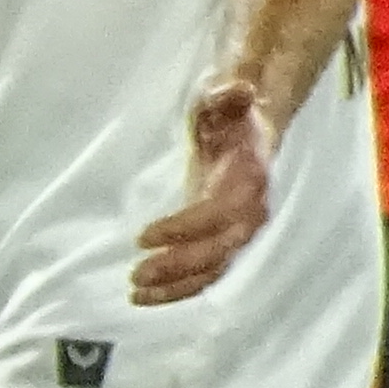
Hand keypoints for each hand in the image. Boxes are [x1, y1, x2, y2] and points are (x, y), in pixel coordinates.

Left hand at [131, 76, 273, 303]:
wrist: (253, 130)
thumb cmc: (231, 115)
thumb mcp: (224, 99)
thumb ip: (227, 97)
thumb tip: (239, 89)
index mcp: (249, 181)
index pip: (218, 213)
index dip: (185, 228)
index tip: (144, 236)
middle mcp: (249, 213)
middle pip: (217, 251)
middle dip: (177, 265)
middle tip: (136, 274)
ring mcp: (237, 231)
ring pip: (212, 270)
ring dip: (176, 287)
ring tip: (135, 294)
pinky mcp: (222, 241)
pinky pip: (207, 273)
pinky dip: (180, 290)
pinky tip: (146, 297)